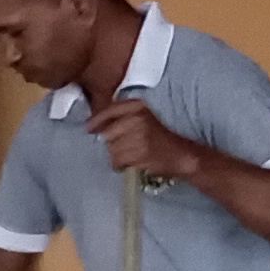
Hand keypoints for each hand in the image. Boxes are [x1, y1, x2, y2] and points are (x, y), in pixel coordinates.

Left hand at [89, 96, 203, 182]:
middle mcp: (138, 118)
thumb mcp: (142, 118)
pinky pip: (119, 160)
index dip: (97, 120)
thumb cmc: (159, 138)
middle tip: (121, 148)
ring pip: (112, 148)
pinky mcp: (141, 152)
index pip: (110, 110)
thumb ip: (120, 117)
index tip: (89, 129)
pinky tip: (129, 163)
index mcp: (138, 106)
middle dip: (111, 143)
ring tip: (129, 156)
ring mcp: (140, 135)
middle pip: (108, 132)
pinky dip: (120, 165)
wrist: (180, 154)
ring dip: (116, 155)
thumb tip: (93, 124)